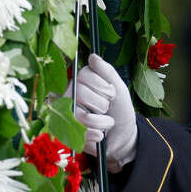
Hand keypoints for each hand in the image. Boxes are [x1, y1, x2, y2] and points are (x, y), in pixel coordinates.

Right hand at [73, 54, 137, 171]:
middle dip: (102, 103)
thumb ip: (107, 71)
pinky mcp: (69, 133)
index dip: (101, 85)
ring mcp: (68, 114)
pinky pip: (80, 132)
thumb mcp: (119, 87)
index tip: (111, 93)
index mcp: (81, 81)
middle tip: (108, 107)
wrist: (123, 135)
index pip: (83, 75)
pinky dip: (96, 134)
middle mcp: (70, 95)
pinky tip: (101, 134)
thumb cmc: (119, 109)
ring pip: (80, 114)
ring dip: (102, 121)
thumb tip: (92, 56)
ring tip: (107, 122)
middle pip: (80, 93)